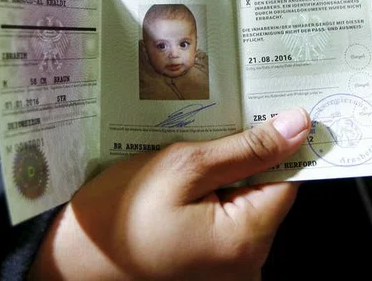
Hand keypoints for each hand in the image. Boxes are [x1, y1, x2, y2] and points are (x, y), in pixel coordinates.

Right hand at [31, 108, 310, 279]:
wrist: (71, 257)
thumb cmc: (120, 212)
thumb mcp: (183, 165)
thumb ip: (247, 147)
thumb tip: (299, 125)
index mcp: (246, 241)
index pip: (288, 178)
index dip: (279, 140)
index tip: (266, 108)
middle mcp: (247, 266)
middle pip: (268, 193)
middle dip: (247, 156)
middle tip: (216, 125)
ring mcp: (229, 272)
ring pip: (246, 206)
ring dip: (227, 176)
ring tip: (192, 154)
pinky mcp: (210, 271)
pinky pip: (227, 223)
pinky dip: (213, 198)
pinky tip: (185, 181)